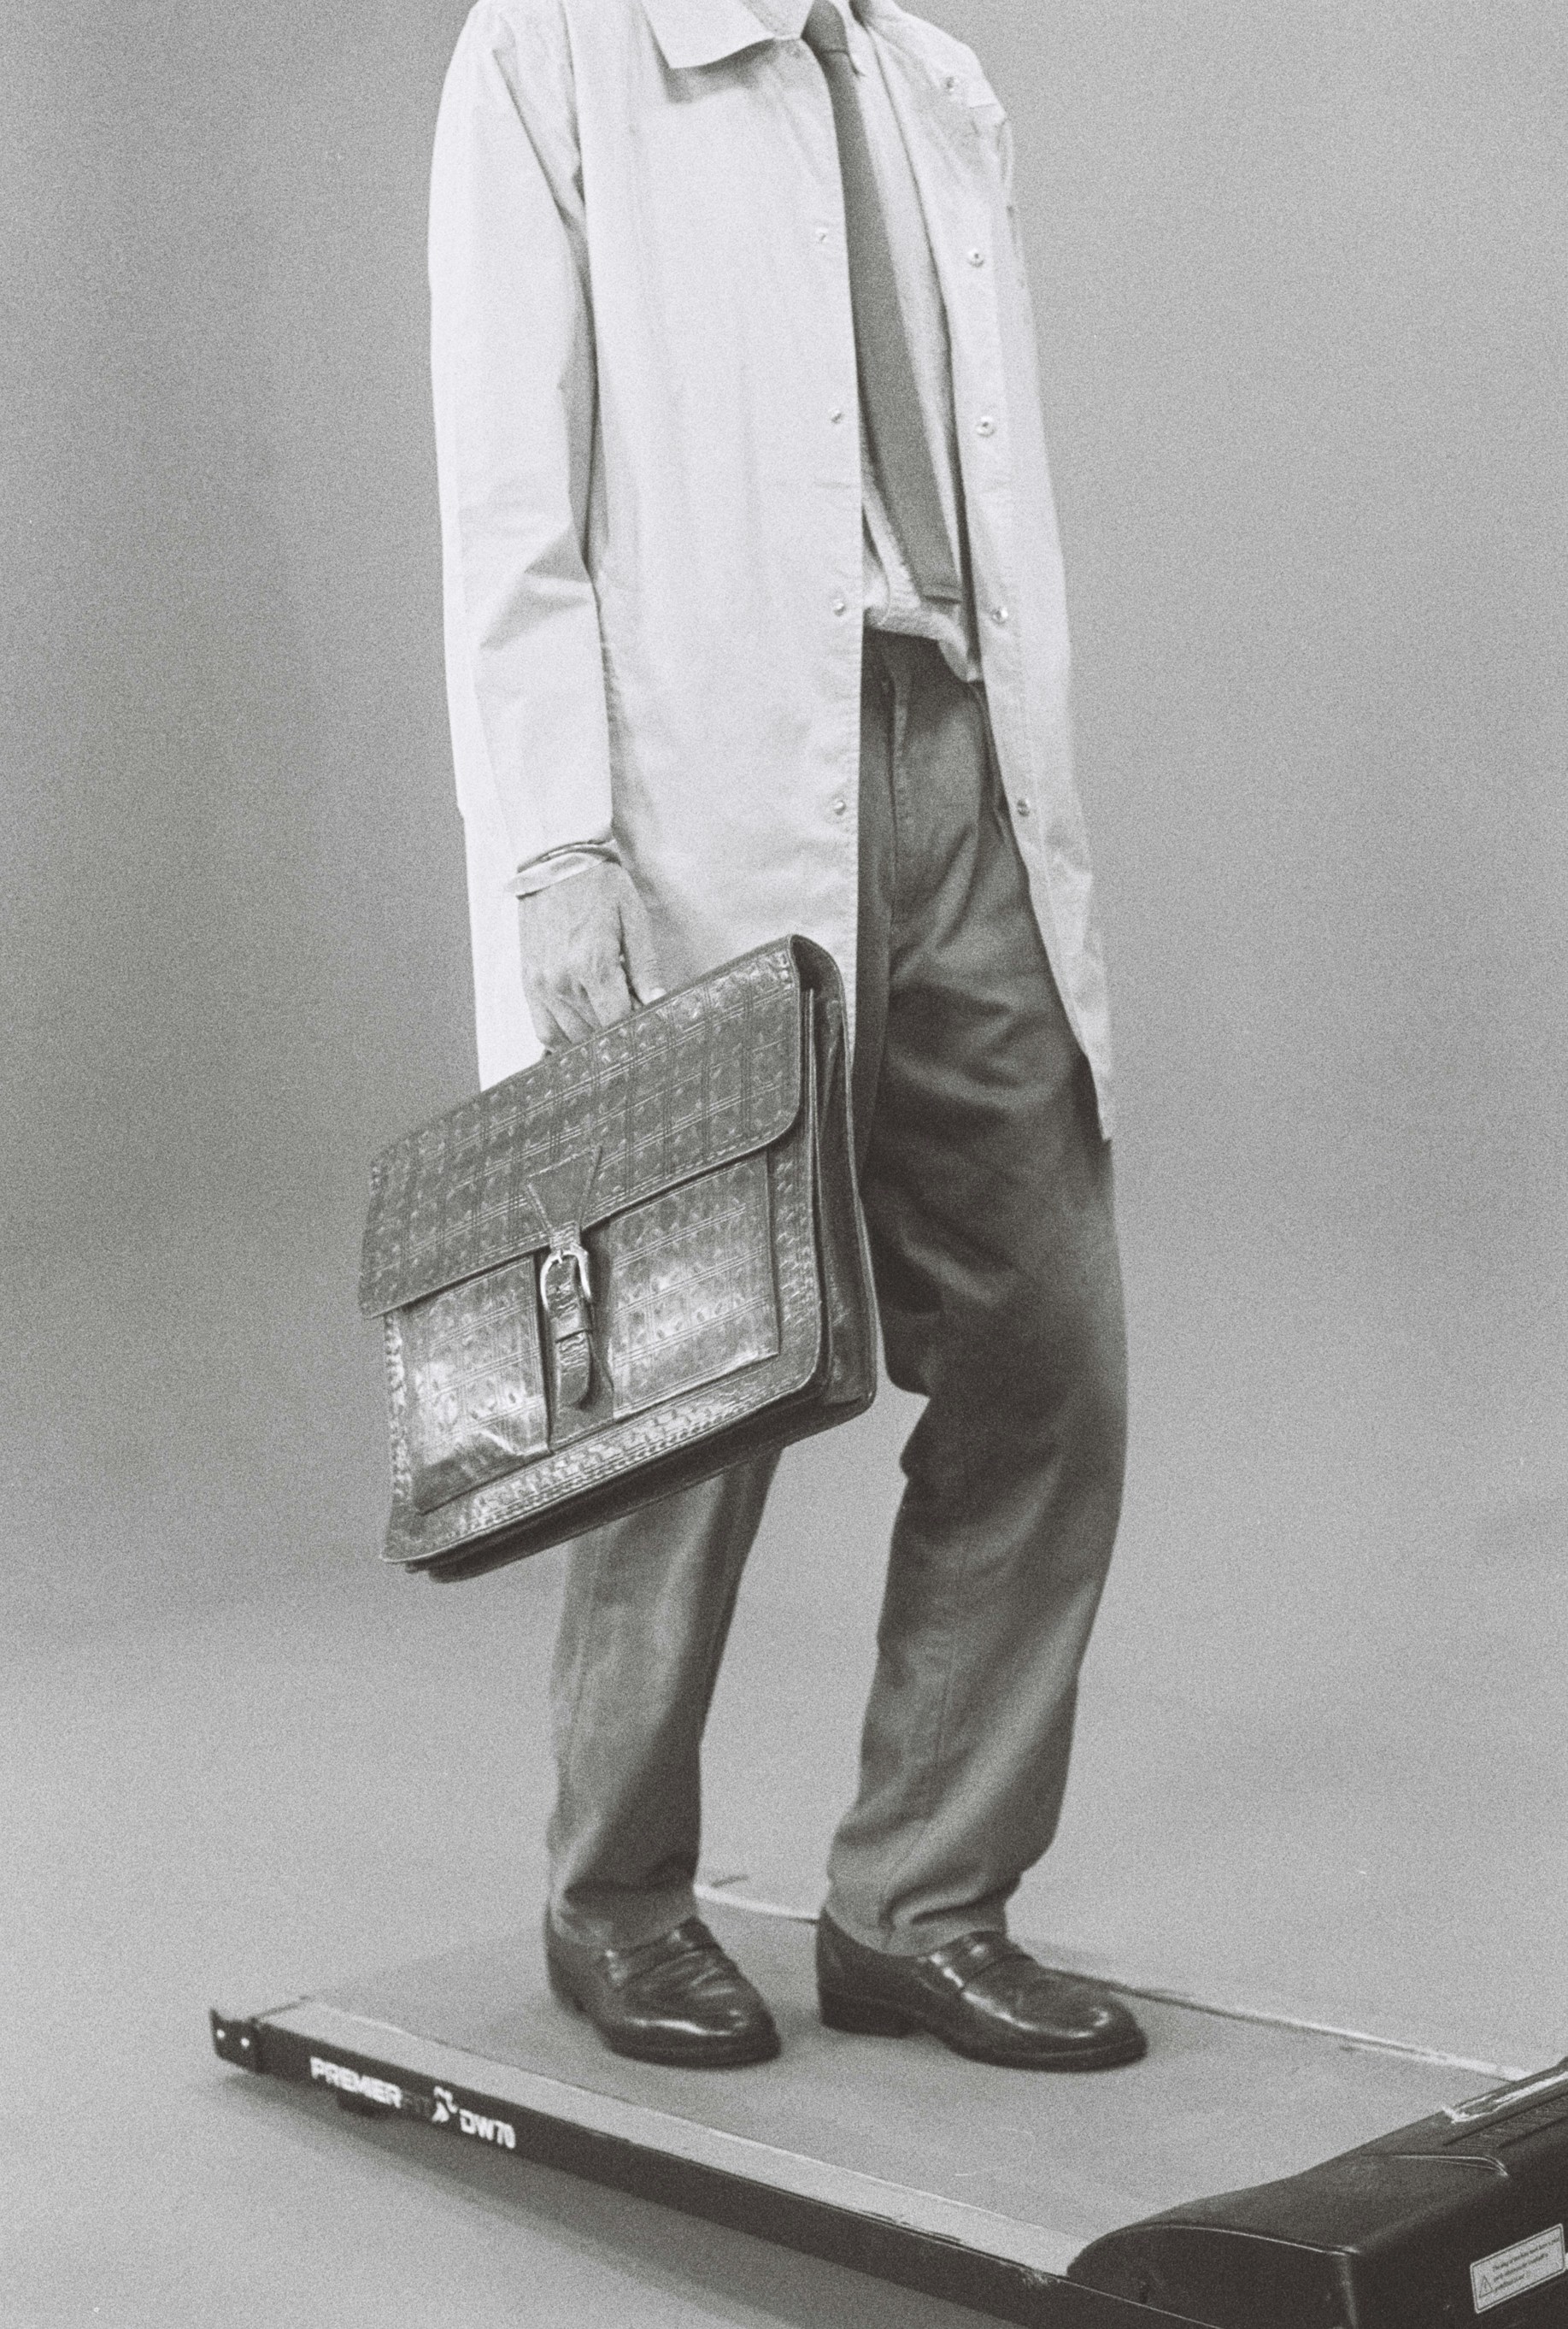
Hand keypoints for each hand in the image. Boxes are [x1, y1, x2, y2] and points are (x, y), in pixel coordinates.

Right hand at [517, 861, 664, 1050]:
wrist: (555, 863)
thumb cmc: (599, 886)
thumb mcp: (634, 919)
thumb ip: (646, 967)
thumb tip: (659, 1003)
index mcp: (593, 964)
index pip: (619, 1021)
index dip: (637, 1027)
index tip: (647, 1023)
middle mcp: (563, 981)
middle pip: (597, 1032)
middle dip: (618, 1031)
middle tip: (631, 1016)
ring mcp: (542, 985)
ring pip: (572, 1037)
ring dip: (593, 1037)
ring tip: (608, 1020)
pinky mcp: (529, 983)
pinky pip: (544, 1030)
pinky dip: (563, 1041)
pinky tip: (581, 1032)